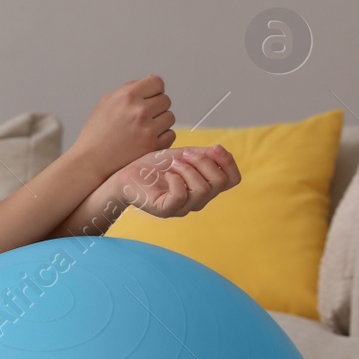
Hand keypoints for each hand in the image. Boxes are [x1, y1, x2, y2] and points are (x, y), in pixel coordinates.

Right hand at [71, 75, 176, 179]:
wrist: (91, 161)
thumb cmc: (96, 132)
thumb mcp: (106, 102)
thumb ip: (129, 89)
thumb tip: (151, 79)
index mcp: (127, 96)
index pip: (157, 82)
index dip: (153, 90)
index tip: (148, 99)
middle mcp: (139, 110)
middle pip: (166, 100)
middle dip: (156, 107)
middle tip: (141, 118)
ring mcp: (147, 129)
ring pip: (170, 117)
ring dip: (160, 123)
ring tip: (142, 130)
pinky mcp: (153, 146)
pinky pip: (170, 134)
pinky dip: (162, 137)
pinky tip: (146, 140)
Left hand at [112, 145, 239, 218]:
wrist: (126, 173)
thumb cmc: (154, 166)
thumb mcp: (183, 155)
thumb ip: (204, 155)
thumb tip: (221, 151)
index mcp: (205, 186)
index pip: (233, 180)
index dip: (228, 162)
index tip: (215, 148)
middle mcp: (197, 200)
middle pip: (220, 182)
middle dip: (204, 162)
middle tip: (184, 155)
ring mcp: (182, 208)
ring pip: (203, 190)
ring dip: (189, 169)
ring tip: (173, 163)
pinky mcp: (165, 210)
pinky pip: (181, 197)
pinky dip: (176, 180)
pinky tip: (167, 175)